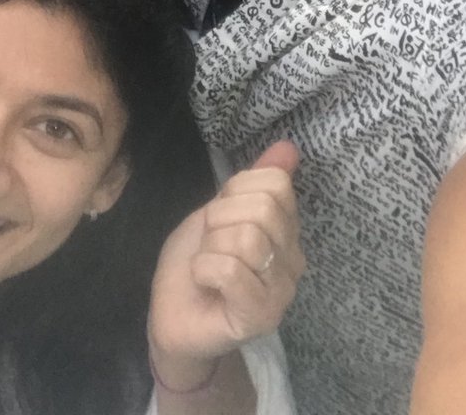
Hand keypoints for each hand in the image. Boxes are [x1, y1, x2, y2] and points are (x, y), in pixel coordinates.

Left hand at [148, 141, 304, 375]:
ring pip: (247, 239)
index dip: (235, 192)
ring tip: (208, 265)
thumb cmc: (195, 261)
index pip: (275, 183)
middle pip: (263, 209)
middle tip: (211, 244)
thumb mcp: (219, 210)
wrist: (172, 315)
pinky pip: (231, 271)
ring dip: (211, 246)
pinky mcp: (261, 317)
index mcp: (287, 231)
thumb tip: (287, 147)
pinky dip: (205, 268)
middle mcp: (293, 262)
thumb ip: (254, 181)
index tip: (219, 217)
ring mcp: (281, 293)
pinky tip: (204, 282)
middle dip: (220, 219)